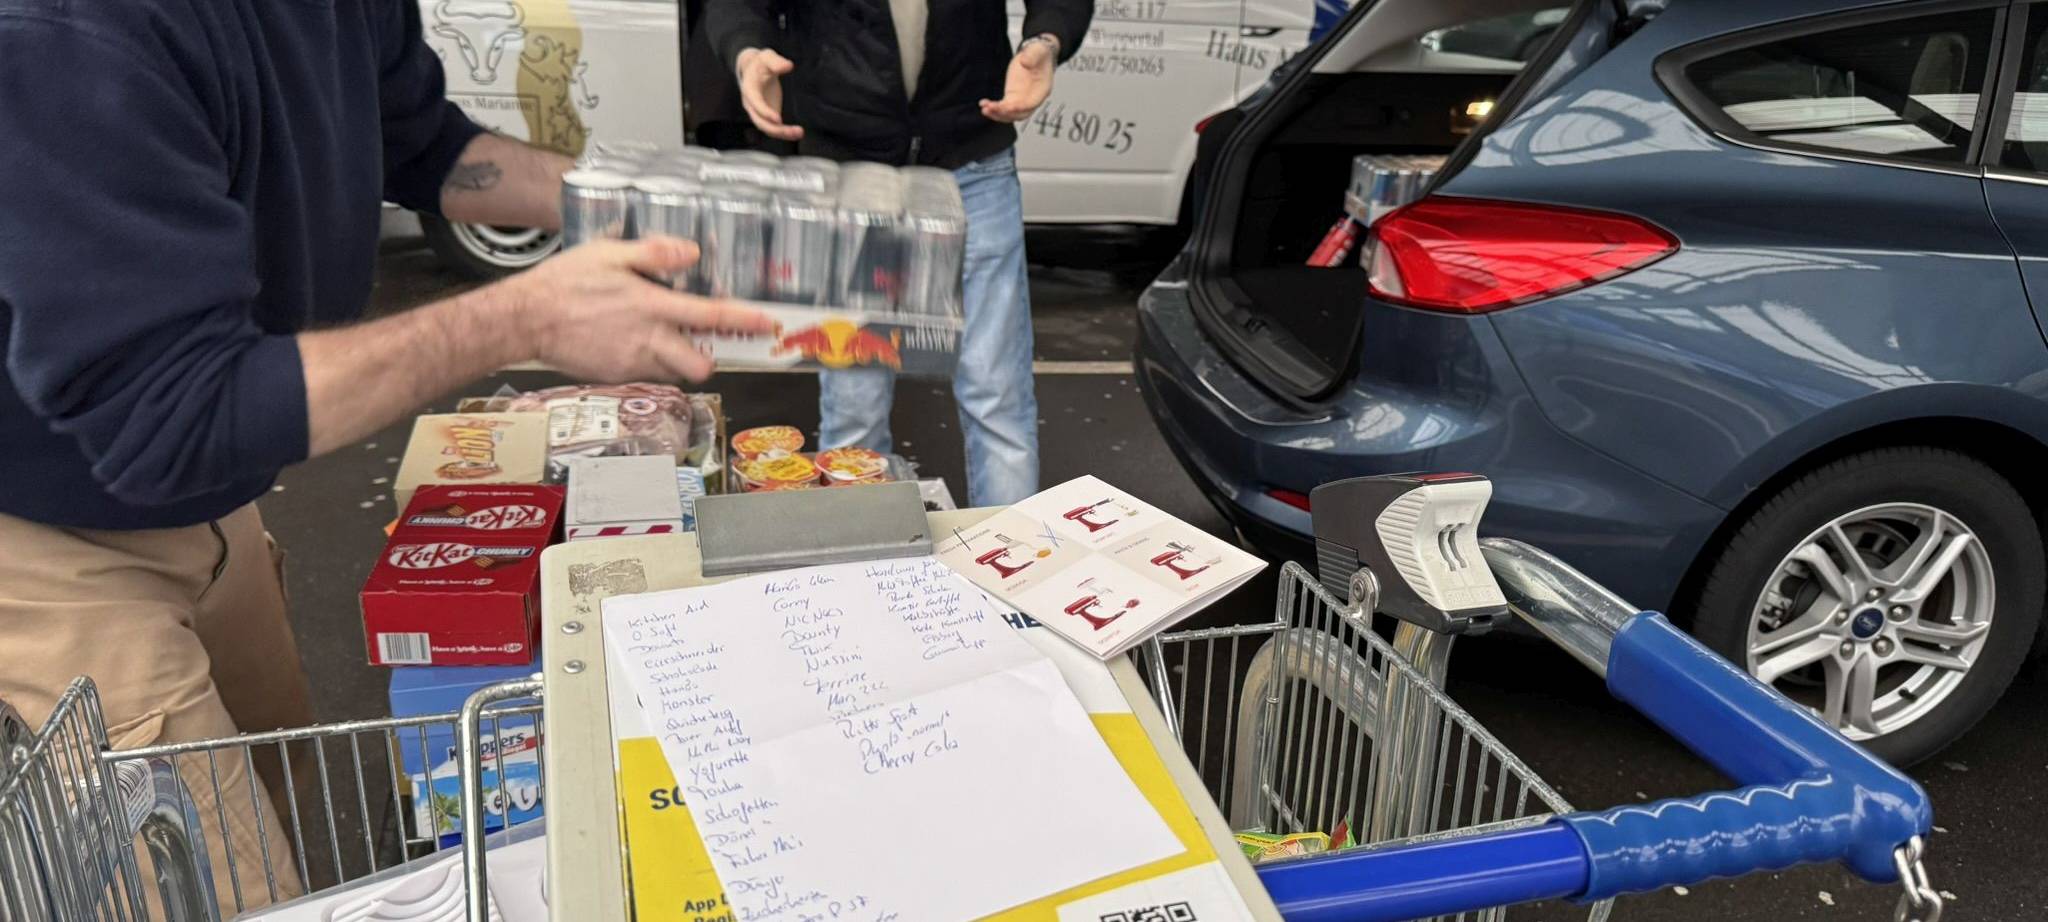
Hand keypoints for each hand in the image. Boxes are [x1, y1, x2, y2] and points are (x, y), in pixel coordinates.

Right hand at [500, 236, 774, 381]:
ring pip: (672, 373)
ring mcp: (631, 363)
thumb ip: (655, 254)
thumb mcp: (610, 253)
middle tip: (699, 341)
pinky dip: (648, 363)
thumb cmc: (566, 281)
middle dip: (707, 358)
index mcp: (651, 306)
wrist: (525, 318)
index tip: (765, 323)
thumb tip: (692, 252)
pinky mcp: (615, 377)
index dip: (742, 321)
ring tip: (657, 337)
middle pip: (698, 365)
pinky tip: (628, 343)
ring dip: (675, 360)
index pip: (709, 316)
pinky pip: (645, 375)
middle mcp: (647, 340)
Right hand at [736, 48, 803, 140]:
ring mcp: (758, 112)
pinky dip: (784, 133)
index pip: (755, 103)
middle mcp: (751, 104)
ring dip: (782, 134)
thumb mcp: (767, 57)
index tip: (778, 119)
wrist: (753, 69)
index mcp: (750, 89)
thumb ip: (776, 61)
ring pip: (767, 128)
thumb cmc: (761, 63)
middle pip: (760, 121)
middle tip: (795, 131)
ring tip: (799, 133)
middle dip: (776, 129)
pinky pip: (773, 128)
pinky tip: (797, 133)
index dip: (765, 112)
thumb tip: (788, 66)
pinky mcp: (766, 116)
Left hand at [979, 39, 1056, 122]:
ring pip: (1010, 114)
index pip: (1030, 104)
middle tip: (992, 108)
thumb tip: (1025, 62)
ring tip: (985, 109)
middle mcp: (1032, 98)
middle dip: (1005, 113)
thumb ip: (1032, 56)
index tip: (1007, 107)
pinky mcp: (1012, 97)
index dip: (1019, 107)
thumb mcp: (1037, 50)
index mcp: (1041, 90)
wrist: (1034, 53)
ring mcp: (1022, 99)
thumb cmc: (1039, 54)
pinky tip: (984, 105)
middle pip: (1020, 114)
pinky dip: (994, 108)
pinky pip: (1003, 108)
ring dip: (997, 114)